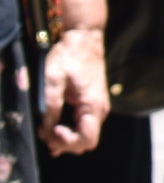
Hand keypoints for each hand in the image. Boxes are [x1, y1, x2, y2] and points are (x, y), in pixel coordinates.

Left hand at [38, 25, 103, 154]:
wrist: (84, 39)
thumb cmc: (69, 57)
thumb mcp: (53, 80)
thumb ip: (50, 107)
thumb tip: (46, 129)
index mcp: (93, 106)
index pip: (86, 140)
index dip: (66, 142)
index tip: (52, 129)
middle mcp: (99, 110)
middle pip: (85, 142)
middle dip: (63, 142)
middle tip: (44, 131)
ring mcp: (97, 107)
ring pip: (83, 135)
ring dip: (65, 137)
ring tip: (46, 127)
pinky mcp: (92, 103)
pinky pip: (82, 125)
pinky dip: (69, 129)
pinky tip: (54, 124)